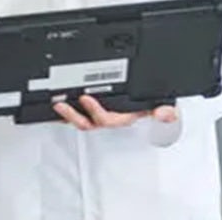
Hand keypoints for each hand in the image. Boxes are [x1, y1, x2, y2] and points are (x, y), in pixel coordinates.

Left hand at [53, 96, 178, 130]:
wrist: (150, 105)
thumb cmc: (153, 104)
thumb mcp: (163, 105)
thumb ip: (166, 110)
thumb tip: (166, 113)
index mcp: (123, 117)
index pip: (108, 119)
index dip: (95, 111)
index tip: (86, 99)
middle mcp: (109, 118)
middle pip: (89, 123)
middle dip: (74, 116)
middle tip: (62, 105)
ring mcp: (99, 116)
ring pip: (80, 120)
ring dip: (67, 116)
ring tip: (55, 105)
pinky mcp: (90, 111)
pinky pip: (76, 114)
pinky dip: (65, 113)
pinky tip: (54, 107)